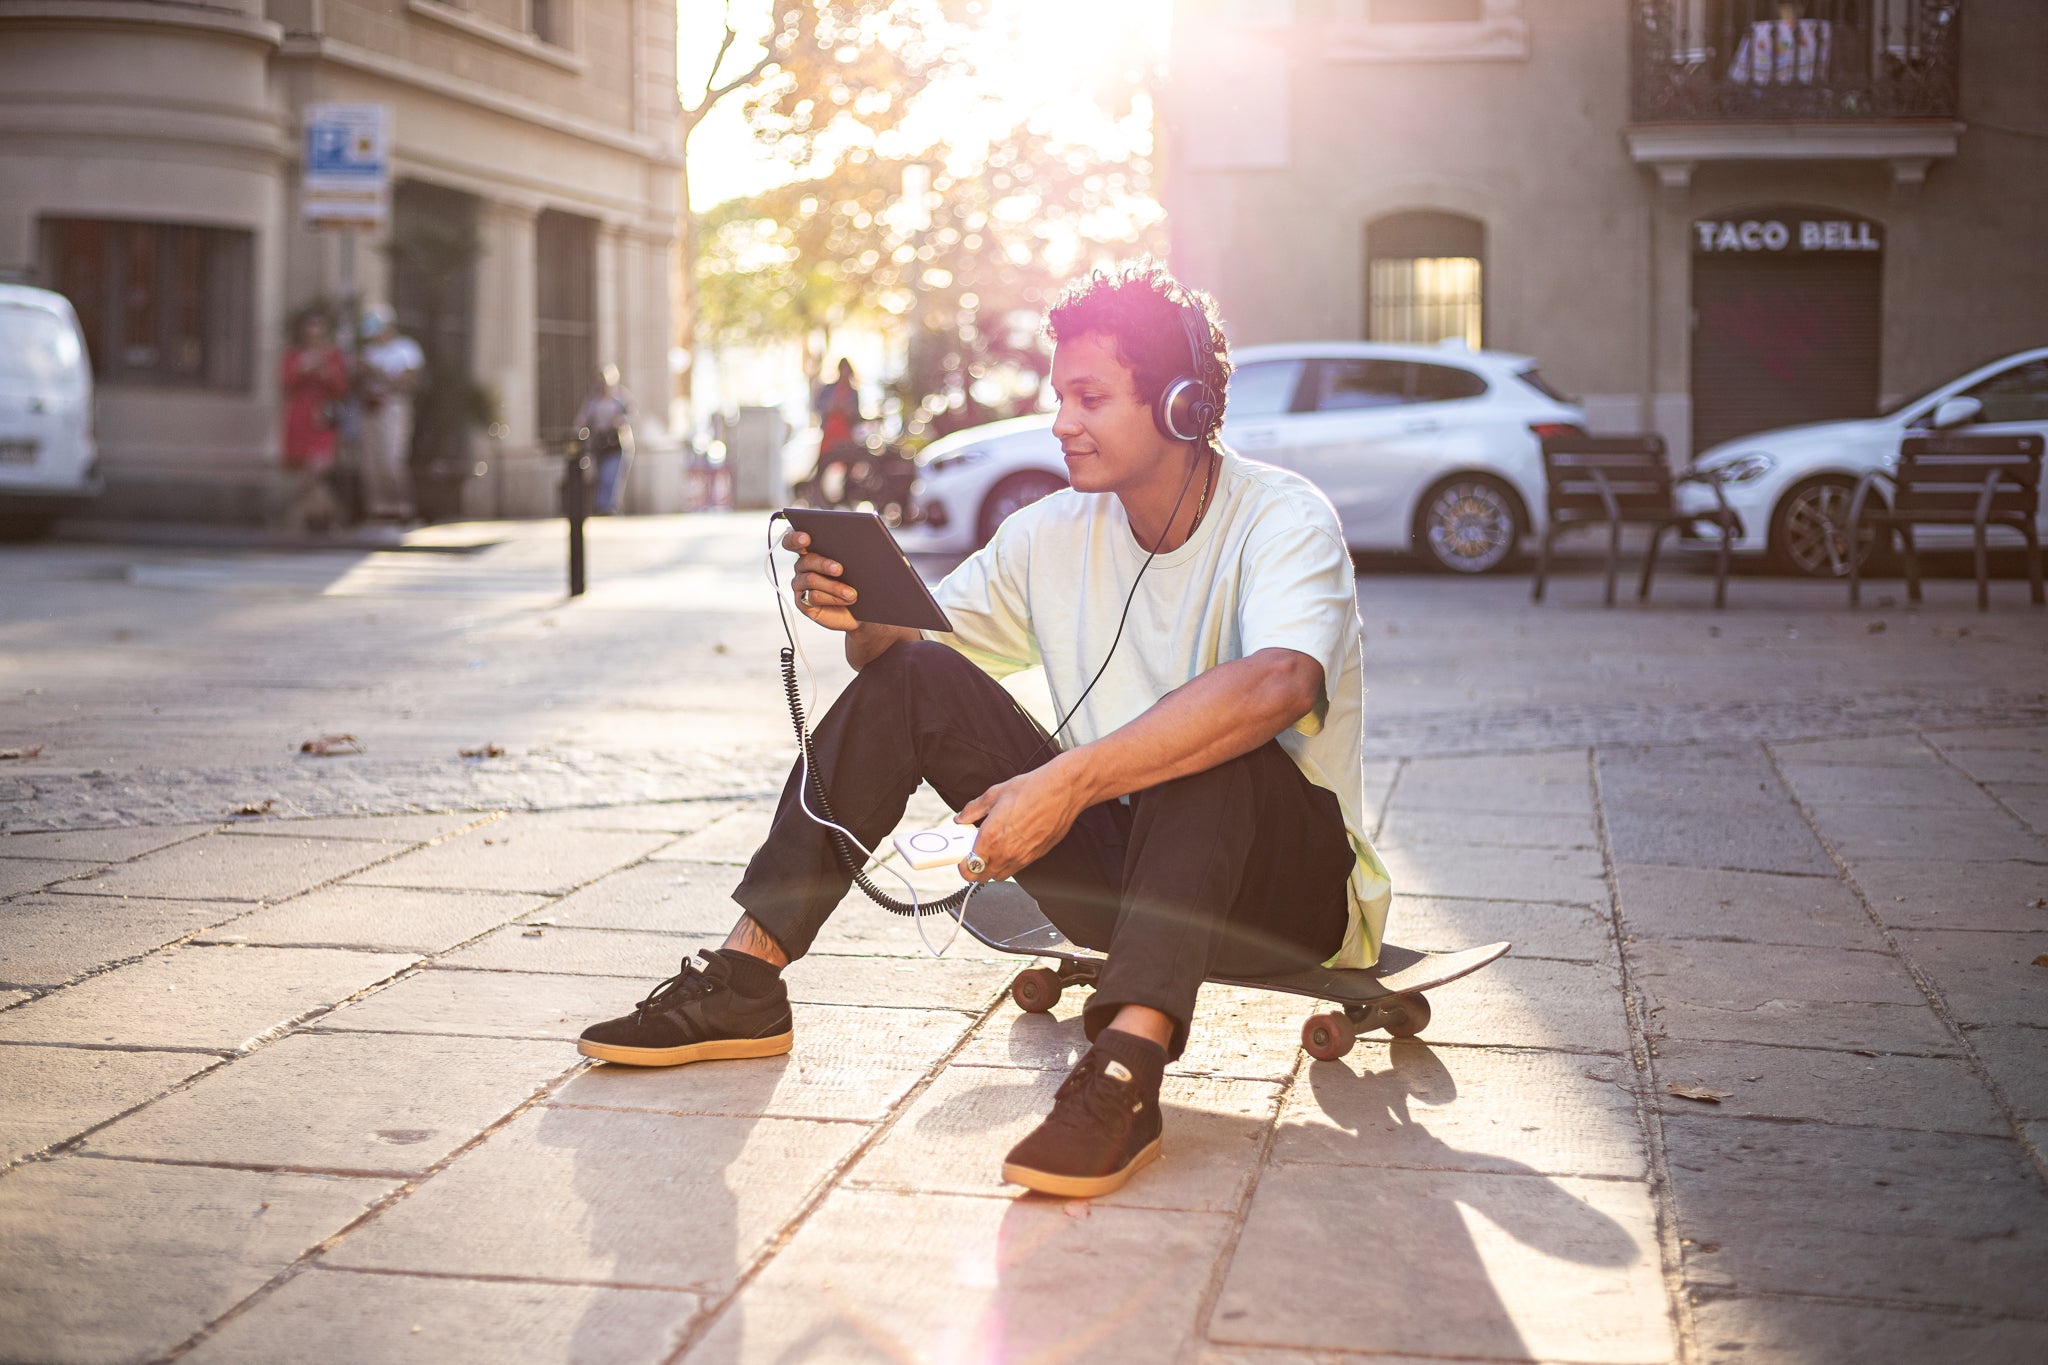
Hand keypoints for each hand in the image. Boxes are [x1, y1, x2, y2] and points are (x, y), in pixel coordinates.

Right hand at [781, 528, 859, 631]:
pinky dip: (832, 598)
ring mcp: (801, 584)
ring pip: (811, 579)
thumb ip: (850, 552)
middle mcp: (803, 566)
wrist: (861, 608)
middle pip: (806, 560)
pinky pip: (814, 596)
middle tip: (839, 569)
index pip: (794, 540)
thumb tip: (856, 542)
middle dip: (824, 564)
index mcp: (812, 550)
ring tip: (851, 593)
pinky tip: (846, 600)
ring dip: (834, 586)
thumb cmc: (858, 583)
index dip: (795, 538)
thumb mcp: (857, 565)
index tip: (806, 539)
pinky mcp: (803, 602)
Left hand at [954, 762, 1086, 881]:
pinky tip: (1010, 844)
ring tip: (991, 848)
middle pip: (982, 877)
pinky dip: (1008, 862)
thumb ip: (973, 810)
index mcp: (991, 838)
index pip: (969, 867)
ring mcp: (1022, 857)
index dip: (961, 865)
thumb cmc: (1031, 789)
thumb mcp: (994, 794)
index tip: (960, 856)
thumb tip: (962, 817)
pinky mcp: (1036, 856)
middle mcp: (1006, 853)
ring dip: (991, 867)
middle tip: (973, 852)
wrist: (1062, 791)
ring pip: (1000, 875)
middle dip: (974, 868)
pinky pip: (1017, 868)